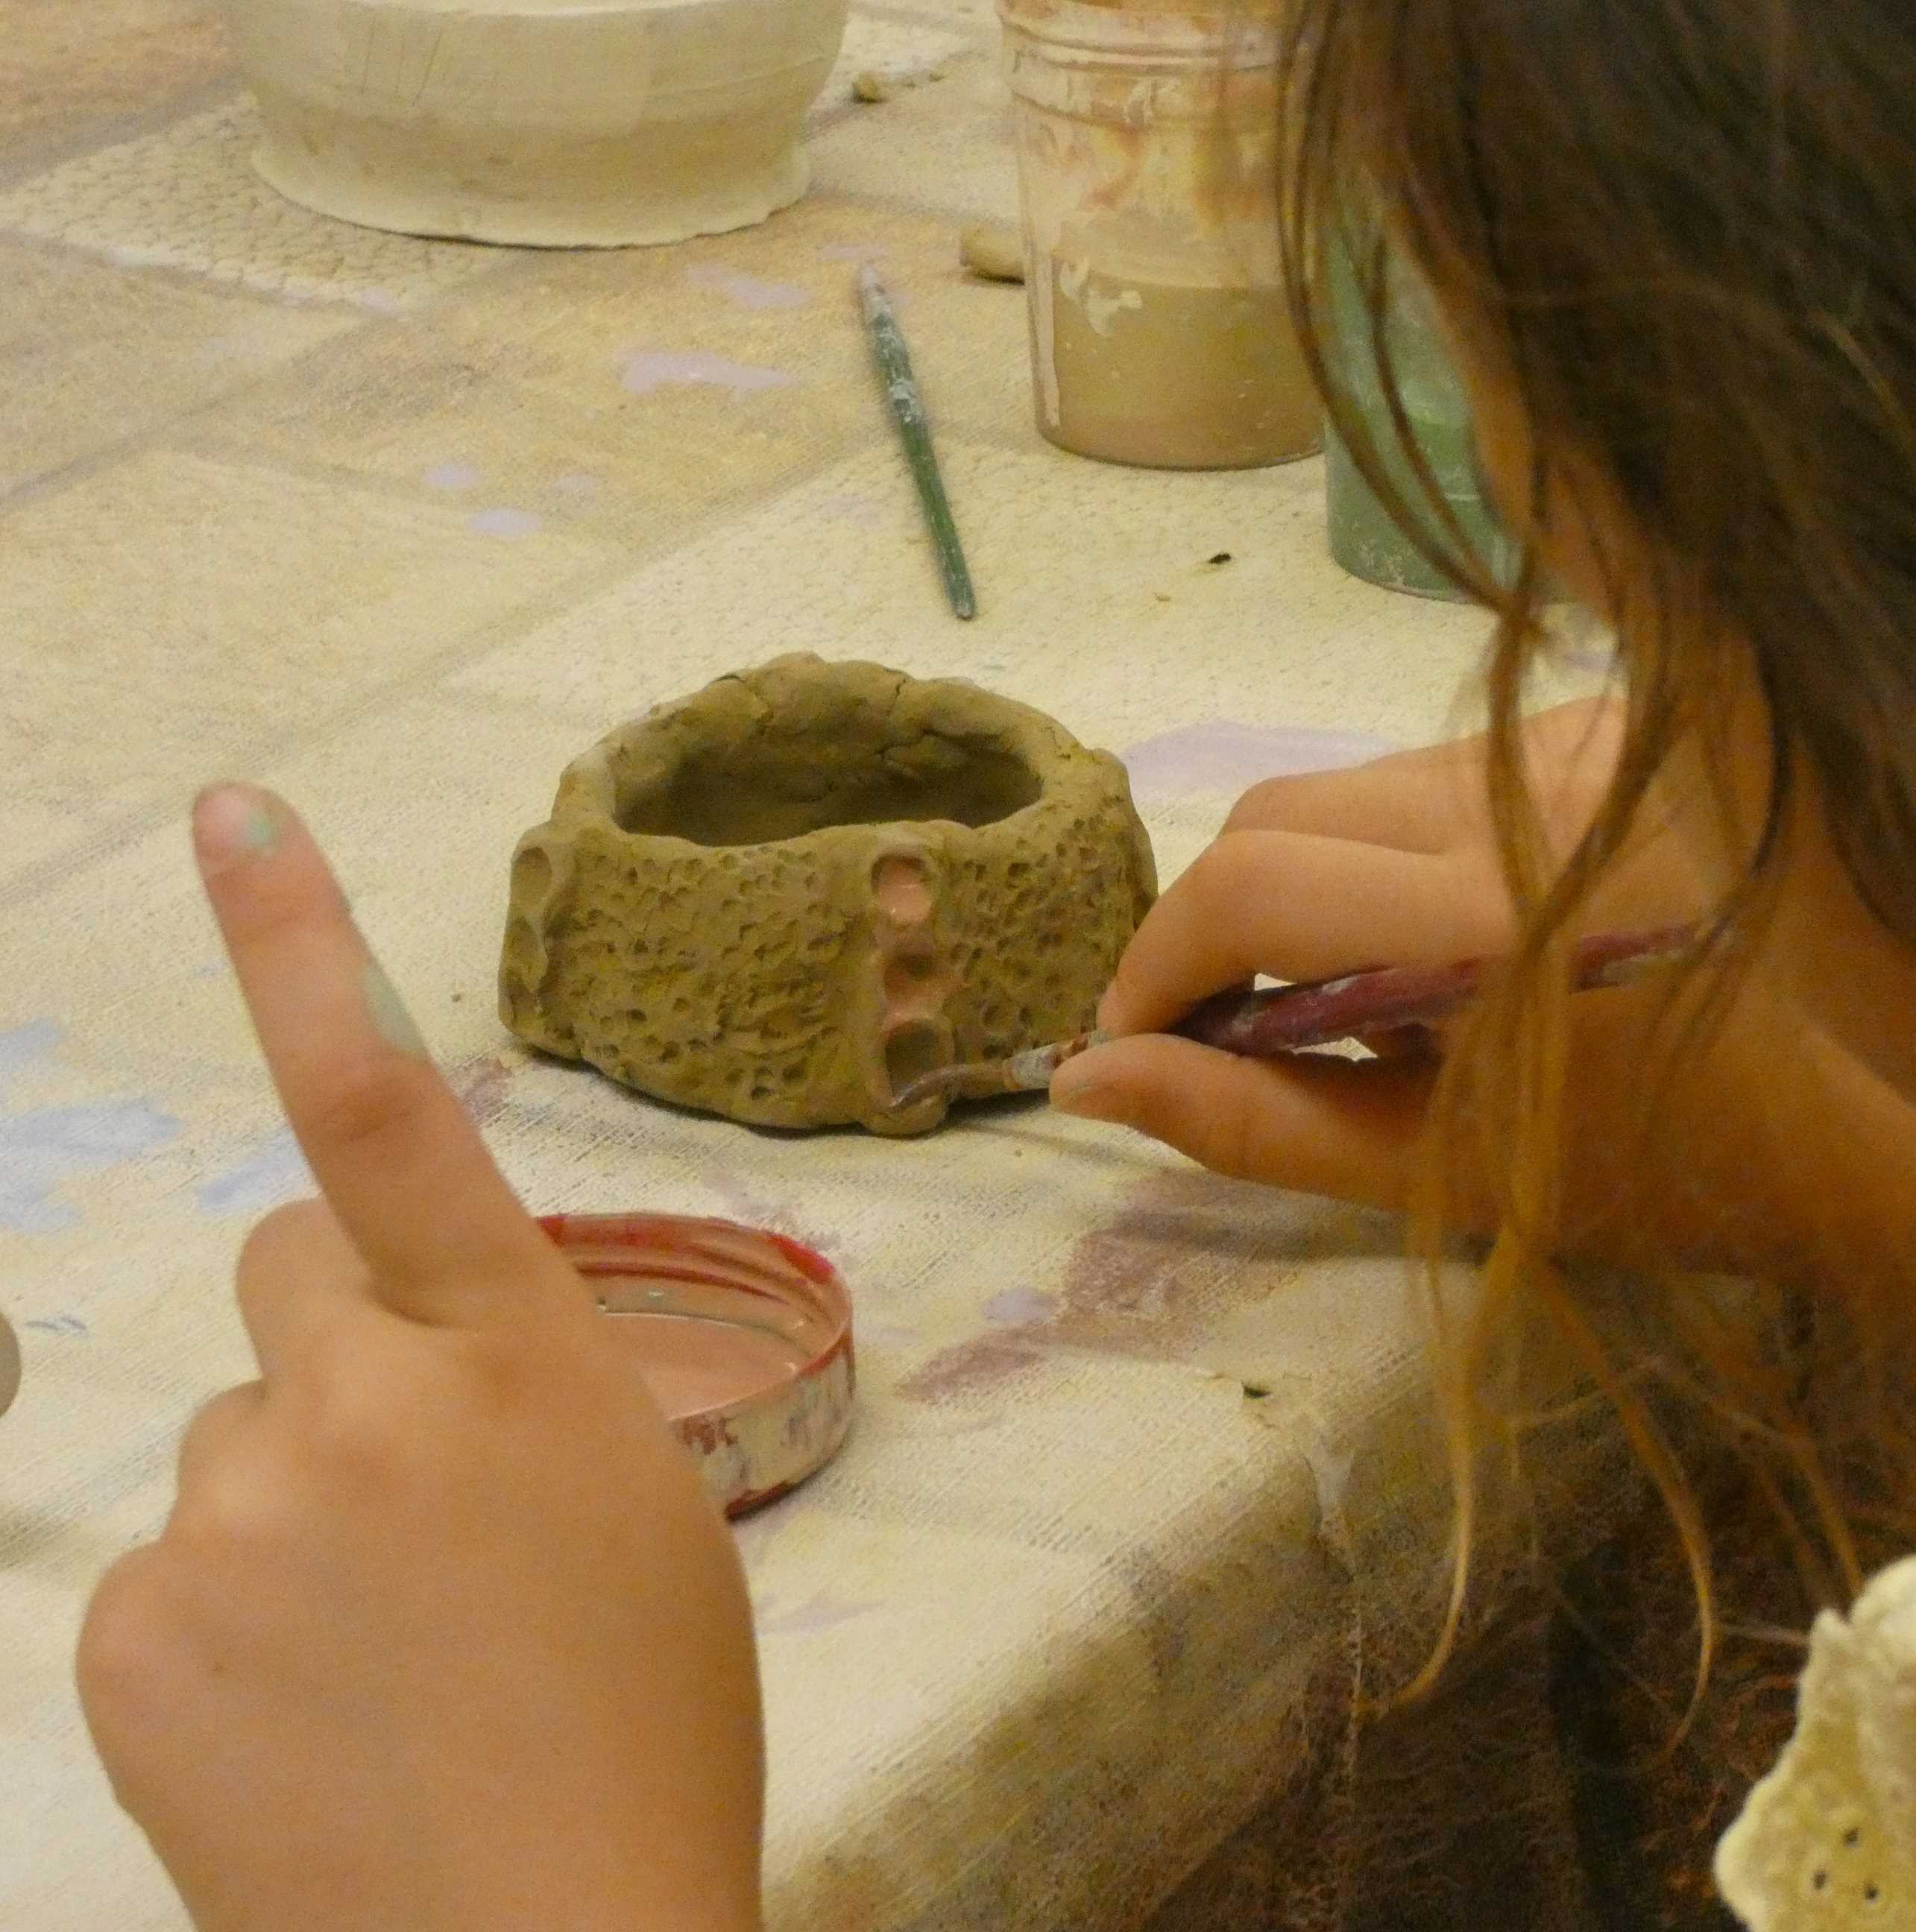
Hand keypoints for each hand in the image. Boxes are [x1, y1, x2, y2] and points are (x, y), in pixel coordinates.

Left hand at [78, 788, 762, 1931]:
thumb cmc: (644, 1724)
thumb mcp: (640, 1507)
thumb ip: (524, 1378)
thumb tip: (413, 1342)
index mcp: (521, 1353)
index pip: (391, 1110)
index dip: (303, 950)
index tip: (230, 811)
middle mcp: (355, 1399)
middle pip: (288, 1285)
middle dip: (342, 1349)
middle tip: (419, 1497)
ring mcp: (224, 1515)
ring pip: (235, 1437)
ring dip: (295, 1505)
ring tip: (388, 1655)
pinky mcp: (124, 1629)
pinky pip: (165, 1567)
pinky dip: (226, 1624)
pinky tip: (310, 1718)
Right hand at [1054, 697, 1714, 1229]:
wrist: (1857, 1124)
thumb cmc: (1651, 1179)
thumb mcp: (1438, 1171)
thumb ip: (1254, 1121)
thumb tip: (1088, 1075)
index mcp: (1497, 917)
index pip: (1250, 885)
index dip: (1157, 962)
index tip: (1130, 1039)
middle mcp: (1532, 792)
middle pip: (1280, 810)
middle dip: (1215, 922)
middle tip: (1223, 1031)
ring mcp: (1577, 741)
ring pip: (1347, 785)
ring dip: (1306, 886)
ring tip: (1358, 996)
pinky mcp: (1607, 725)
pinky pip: (1432, 773)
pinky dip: (1394, 850)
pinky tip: (1451, 935)